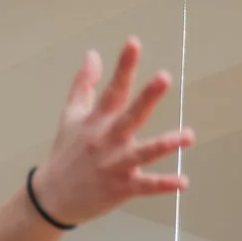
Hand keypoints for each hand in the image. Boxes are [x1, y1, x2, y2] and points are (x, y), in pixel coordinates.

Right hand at [27, 38, 195, 227]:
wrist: (52, 198)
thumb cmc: (66, 153)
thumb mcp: (71, 116)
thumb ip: (84, 84)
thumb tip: (93, 53)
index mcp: (96, 121)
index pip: (113, 88)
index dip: (124, 66)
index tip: (134, 42)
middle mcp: (106, 140)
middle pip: (130, 116)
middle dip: (147, 97)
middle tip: (164, 77)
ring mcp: (114, 165)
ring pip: (143, 153)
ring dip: (165, 145)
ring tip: (188, 135)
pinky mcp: (121, 188)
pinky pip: (146, 186)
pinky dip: (164, 185)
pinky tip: (184, 181)